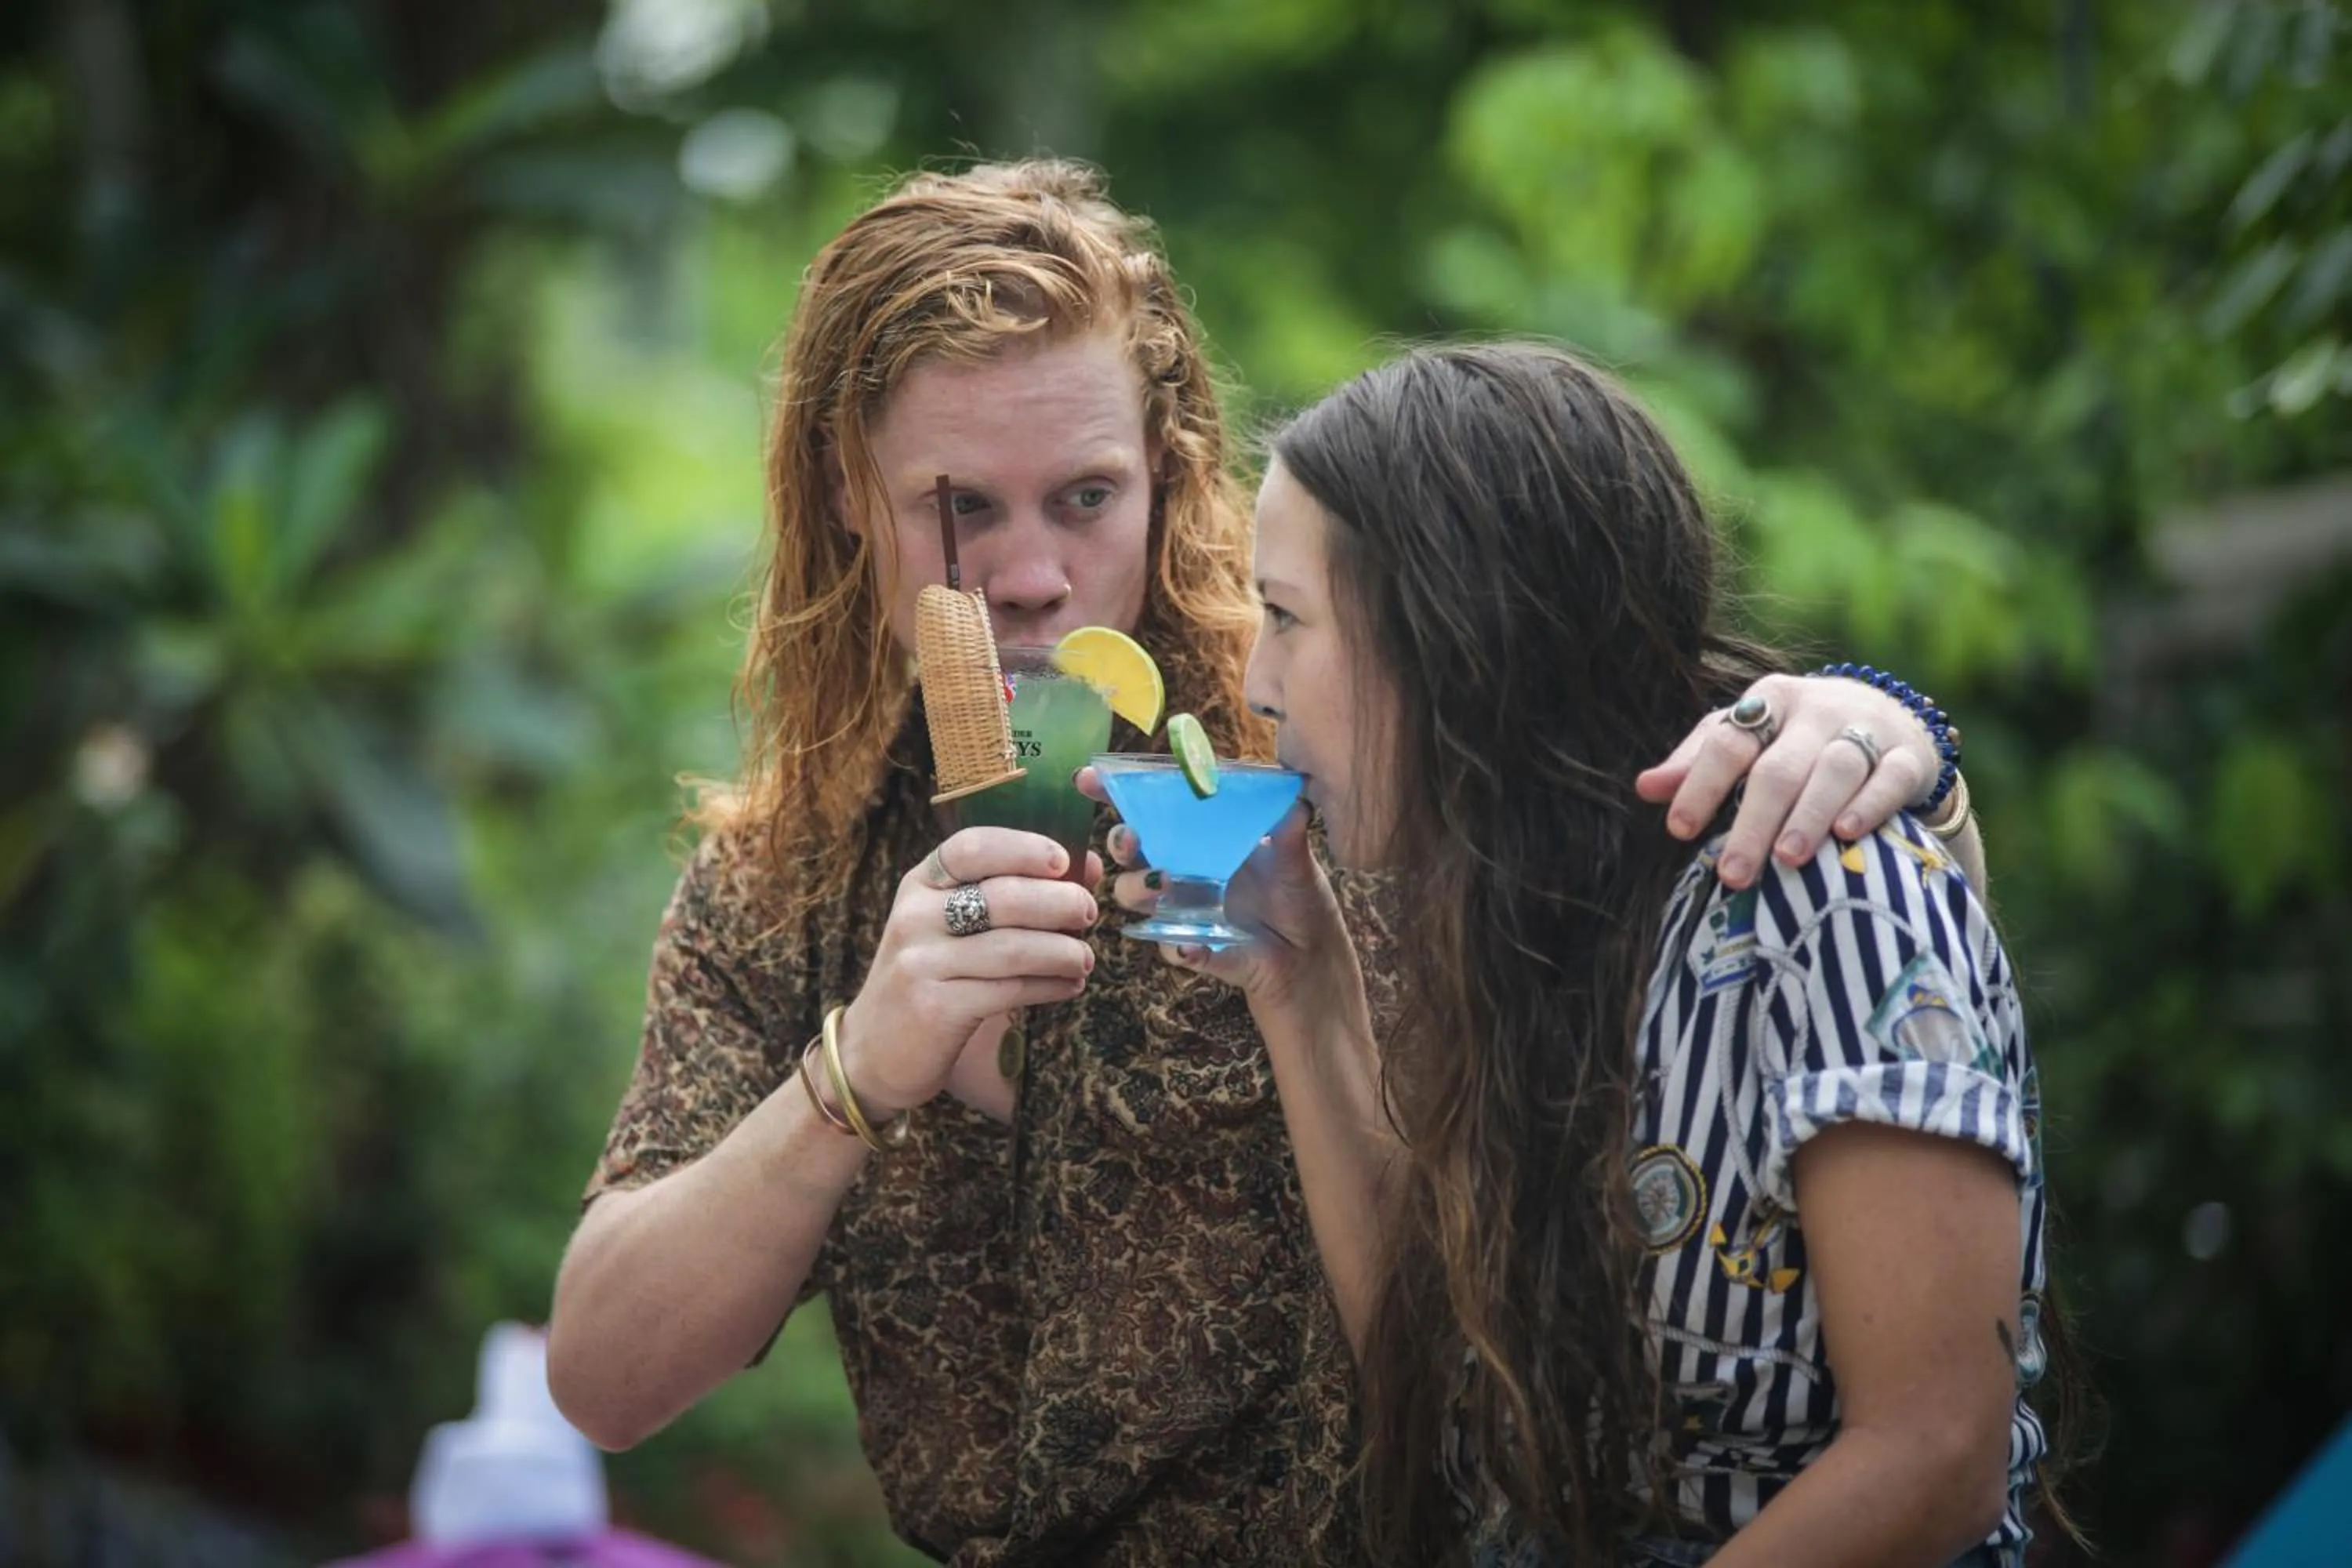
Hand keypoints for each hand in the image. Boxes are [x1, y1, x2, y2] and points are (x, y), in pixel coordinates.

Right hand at [835, 827, 1100, 1115]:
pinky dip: (1050, 986)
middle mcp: (915, 917)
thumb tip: (1087, 866)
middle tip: (1087, 912)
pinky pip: (1010, 990)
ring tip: (1084, 959)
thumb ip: (1010, 890)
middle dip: (1059, 902)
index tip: (1063, 860)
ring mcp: (922, 963)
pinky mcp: (936, 1008)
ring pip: (1013, 947)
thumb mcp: (952, 924)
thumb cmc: (930, 975)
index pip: (971, 847)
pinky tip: (1070, 986)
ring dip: (1063, 951)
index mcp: (920, 884)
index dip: (1023, 847)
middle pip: (1003, 896)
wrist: (875, 1049)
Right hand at [1078, 766, 1356, 1017]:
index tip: (1091, 778)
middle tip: (1131, 837)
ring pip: (1136, 897)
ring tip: (1163, 883)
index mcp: (1200, 839)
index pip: (1153, 809)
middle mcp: (1183, 872)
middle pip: (1131, 851)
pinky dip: (1178, 947)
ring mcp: (1183, 911)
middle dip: (1120, 840)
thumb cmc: (1298, 899)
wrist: (1312, 956)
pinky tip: (1189, 945)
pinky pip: (1174, 948)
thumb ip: (1290, 828)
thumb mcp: (1297, 858)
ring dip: (1139, 888)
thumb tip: (1295, 797)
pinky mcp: (1196, 949)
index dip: (1117, 792)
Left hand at [1636, 673, 1939, 888]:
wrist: (1890, 718)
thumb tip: (1644, 787)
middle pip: (1779, 767)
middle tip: (1732, 874)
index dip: (1700, 784)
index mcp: (1769, 701)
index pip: (1728, 742)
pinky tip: (1847, 834)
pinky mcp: (1908, 756)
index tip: (1678, 830)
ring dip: (1809, 815)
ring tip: (1788, 858)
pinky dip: (1869, 805)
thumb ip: (1698, 761)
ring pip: (1835, 770)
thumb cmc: (1798, 737)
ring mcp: (1866, 729)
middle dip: (1753, 822)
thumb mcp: (1749, 737)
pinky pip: (1889, 778)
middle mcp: (1817, 711)